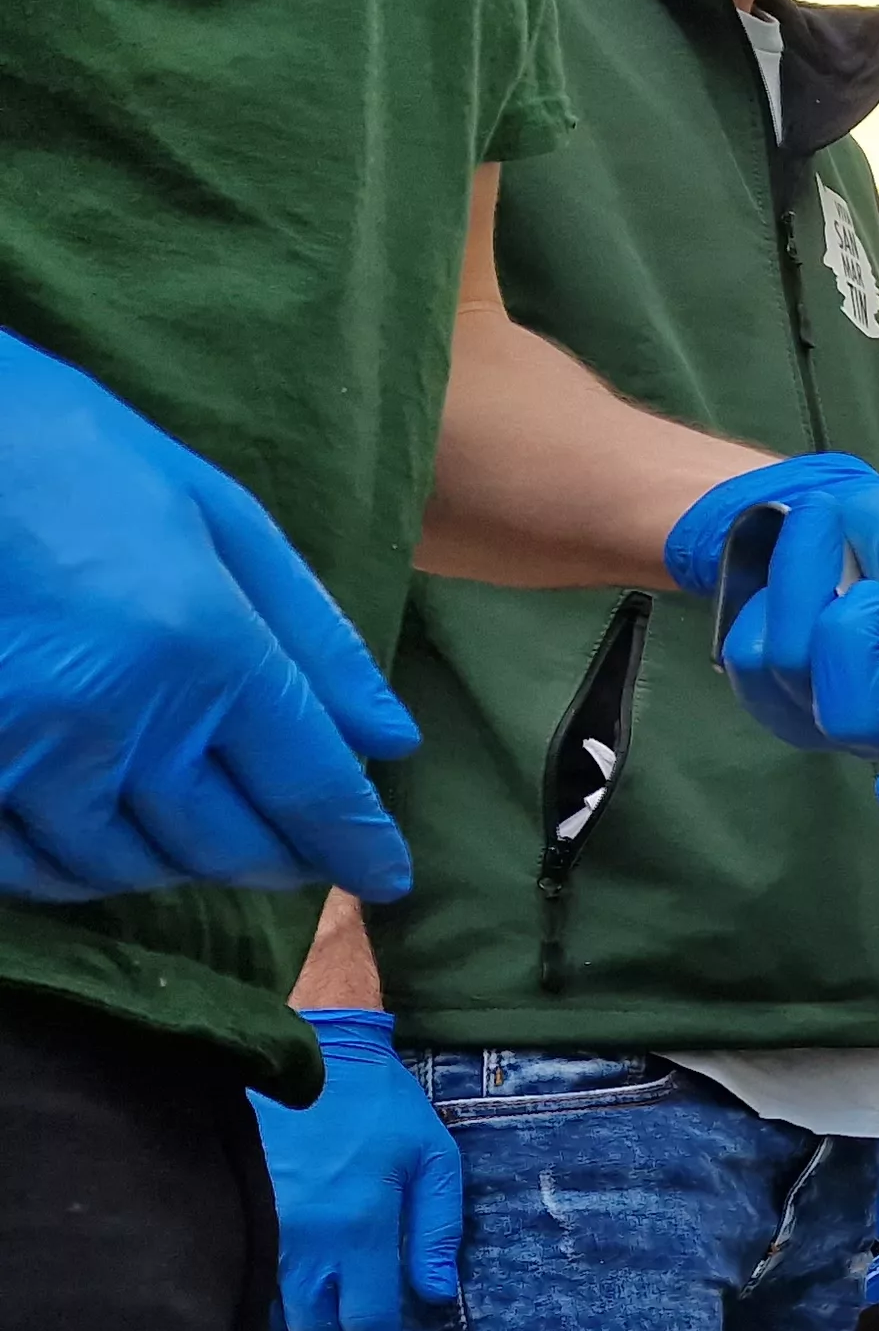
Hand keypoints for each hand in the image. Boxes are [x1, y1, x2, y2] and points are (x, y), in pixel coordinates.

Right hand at [0, 329, 418, 901]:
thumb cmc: (65, 454)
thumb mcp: (215, 515)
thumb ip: (309, 634)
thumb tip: (390, 738)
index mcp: (205, 650)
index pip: (310, 788)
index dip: (356, 845)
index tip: (385, 876)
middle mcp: (120, 720)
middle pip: (224, 844)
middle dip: (274, 858)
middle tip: (294, 851)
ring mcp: (23, 756)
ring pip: (125, 867)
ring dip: (176, 864)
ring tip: (199, 838)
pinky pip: (25, 866)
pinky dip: (73, 868)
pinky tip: (93, 841)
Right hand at [252, 1010, 460, 1330]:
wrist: (311, 1053)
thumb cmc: (381, 1107)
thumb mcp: (433, 1160)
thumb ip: (435, 1230)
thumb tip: (432, 1296)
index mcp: (359, 1230)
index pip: (366, 1322)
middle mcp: (307, 1242)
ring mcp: (268, 1230)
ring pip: (282, 1316)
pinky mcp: (243, 1214)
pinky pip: (257, 1284)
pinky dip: (273, 1319)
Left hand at [663, 454, 878, 834]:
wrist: (835, 520)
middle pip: (856, 723)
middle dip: (853, 641)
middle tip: (872, 594)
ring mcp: (832, 716)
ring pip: (795, 674)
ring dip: (809, 601)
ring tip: (838, 578)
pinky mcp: (771, 698)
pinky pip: (750, 662)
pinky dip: (770, 608)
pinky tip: (800, 598)